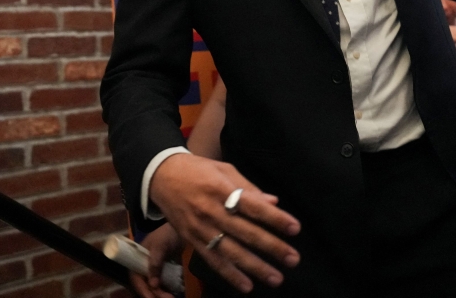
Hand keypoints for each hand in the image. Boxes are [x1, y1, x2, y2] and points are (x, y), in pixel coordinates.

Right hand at [130, 224, 181, 297]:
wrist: (180, 227)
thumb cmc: (167, 234)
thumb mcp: (160, 247)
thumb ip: (155, 264)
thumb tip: (153, 285)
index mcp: (137, 260)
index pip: (136, 279)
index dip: (143, 290)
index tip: (151, 297)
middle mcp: (143, 266)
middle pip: (145, 285)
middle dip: (155, 294)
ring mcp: (153, 269)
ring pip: (154, 286)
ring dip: (161, 293)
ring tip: (172, 297)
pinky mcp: (163, 270)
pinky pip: (163, 282)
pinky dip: (167, 288)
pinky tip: (174, 292)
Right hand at [149, 153, 300, 293]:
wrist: (161, 176)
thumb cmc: (198, 170)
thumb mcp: (225, 170)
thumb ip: (249, 188)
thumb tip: (274, 201)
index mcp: (222, 189)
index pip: (254, 206)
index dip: (275, 218)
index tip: (295, 228)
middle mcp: (212, 211)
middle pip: (246, 232)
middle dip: (272, 247)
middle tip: (293, 259)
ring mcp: (201, 229)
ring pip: (231, 252)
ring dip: (255, 267)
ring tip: (276, 278)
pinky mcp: (192, 240)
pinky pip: (213, 261)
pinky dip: (230, 275)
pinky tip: (247, 285)